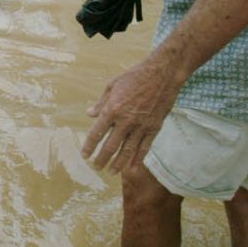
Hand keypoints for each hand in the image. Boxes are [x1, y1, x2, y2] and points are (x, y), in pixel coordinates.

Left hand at [82, 58, 179, 172]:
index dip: (89, 146)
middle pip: (110, 146)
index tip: (85, 155)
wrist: (162, 75)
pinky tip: (133, 168)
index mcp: (112, 109)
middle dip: (102, 159)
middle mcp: (125, 120)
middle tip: (96, 167)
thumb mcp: (112, 85)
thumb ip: (101, 103)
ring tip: (111, 172)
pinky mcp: (154, 128)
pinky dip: (138, 159)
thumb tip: (89, 114)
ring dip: (118, 163)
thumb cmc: (135, 77)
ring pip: (127, 150)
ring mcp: (140, 126)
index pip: (96, 133)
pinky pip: (145, 147)